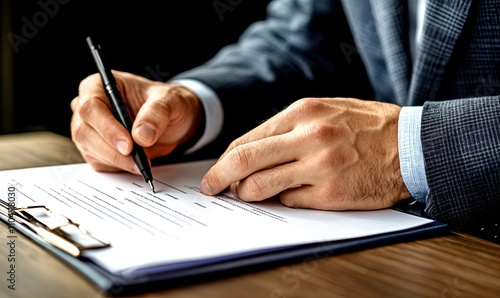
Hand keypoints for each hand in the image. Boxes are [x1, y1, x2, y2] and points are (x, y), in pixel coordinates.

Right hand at [71, 71, 201, 172]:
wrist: (173, 122)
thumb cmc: (167, 104)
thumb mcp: (171, 100)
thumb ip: (158, 112)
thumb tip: (141, 134)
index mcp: (99, 86)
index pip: (91, 107)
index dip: (107, 127)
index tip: (128, 145)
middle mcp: (89, 107)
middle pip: (84, 131)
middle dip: (112, 149)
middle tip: (138, 160)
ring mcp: (89, 130)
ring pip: (90, 150)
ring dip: (118, 161)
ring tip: (142, 162)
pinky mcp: (95, 150)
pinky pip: (100, 163)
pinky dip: (119, 167)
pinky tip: (136, 164)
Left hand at [201, 97, 409, 210]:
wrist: (411, 146)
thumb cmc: (366, 127)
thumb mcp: (325, 111)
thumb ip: (288, 128)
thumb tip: (251, 150)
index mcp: (303, 113)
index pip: (247, 140)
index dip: (224, 160)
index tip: (216, 172)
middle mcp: (308, 137)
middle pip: (244, 161)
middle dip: (219, 178)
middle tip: (211, 188)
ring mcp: (319, 167)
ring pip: (261, 187)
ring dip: (248, 194)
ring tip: (249, 195)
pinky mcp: (331, 194)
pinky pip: (290, 201)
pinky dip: (285, 200)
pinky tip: (296, 193)